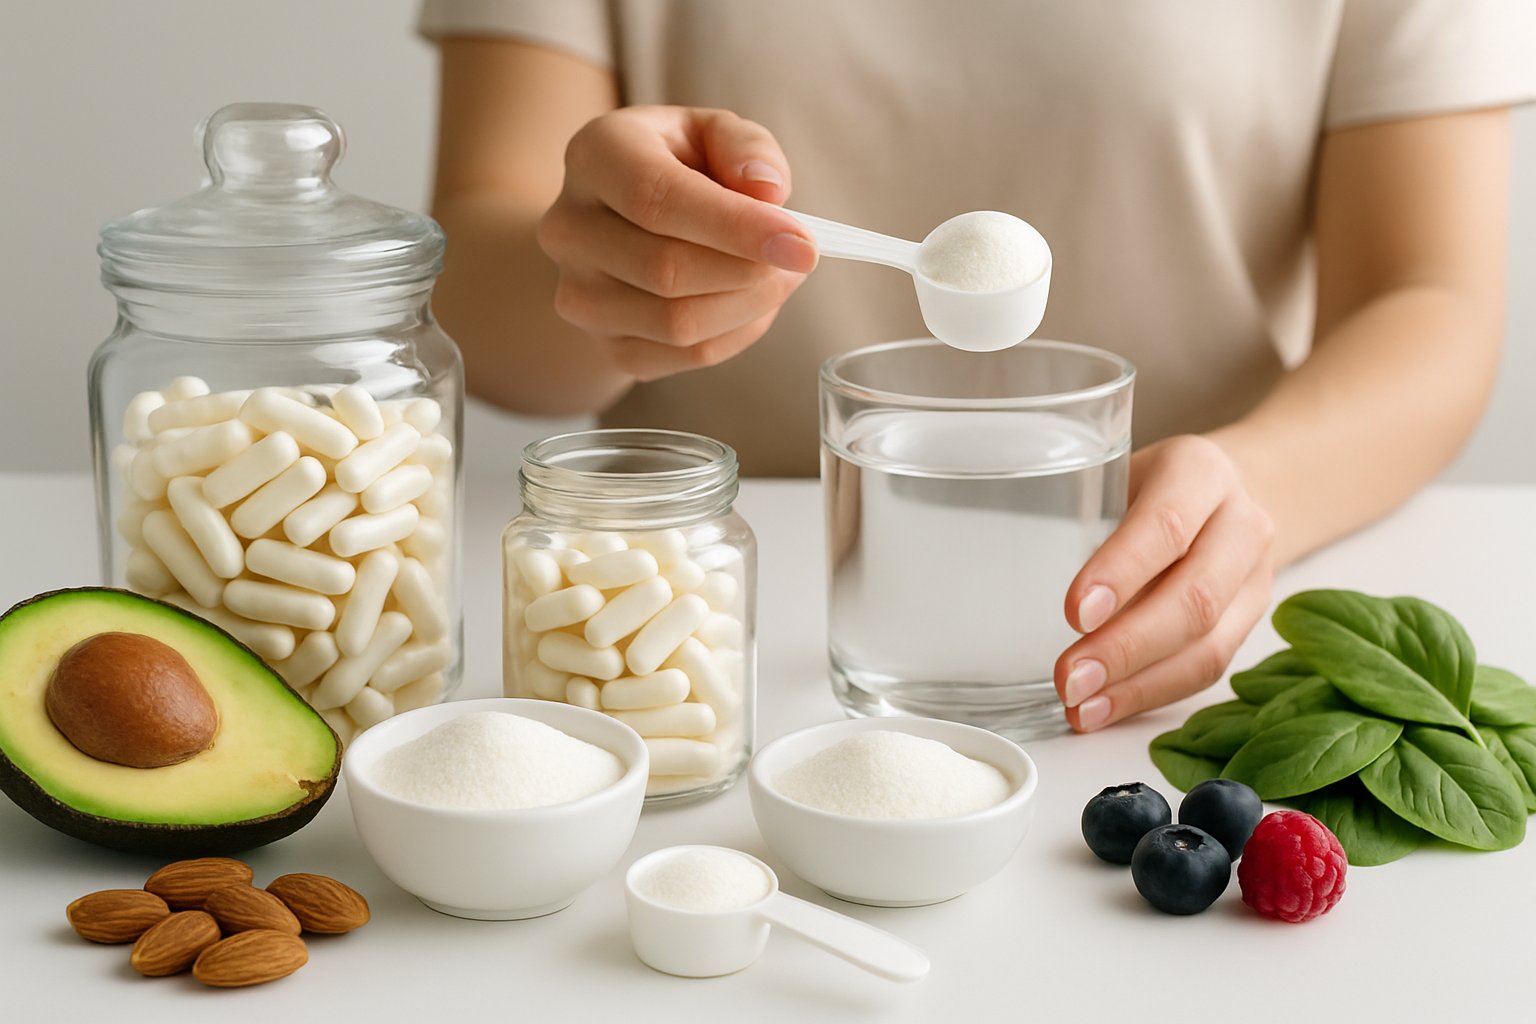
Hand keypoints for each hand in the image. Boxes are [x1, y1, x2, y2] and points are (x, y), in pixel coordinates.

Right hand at [536, 106, 817, 381]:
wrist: (626, 221)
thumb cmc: (681, 167)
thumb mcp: (714, 134)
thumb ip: (746, 148)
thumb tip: (767, 192)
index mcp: (595, 156)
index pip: (656, 199)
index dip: (734, 227)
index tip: (802, 244)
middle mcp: (569, 228)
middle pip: (666, 270)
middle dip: (749, 270)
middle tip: (799, 257)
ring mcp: (579, 294)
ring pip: (675, 324)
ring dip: (749, 306)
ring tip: (779, 276)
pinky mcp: (604, 344)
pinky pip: (683, 357)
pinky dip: (736, 335)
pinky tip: (750, 303)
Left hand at [1055, 435, 1274, 730]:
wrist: (1216, 493)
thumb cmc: (1138, 484)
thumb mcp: (1108, 474)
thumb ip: (1073, 513)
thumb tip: (1004, 581)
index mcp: (1199, 471)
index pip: (1166, 525)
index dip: (1122, 572)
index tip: (1073, 614)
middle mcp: (1240, 522)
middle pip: (1194, 596)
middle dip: (1126, 647)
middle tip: (1068, 677)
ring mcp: (1254, 577)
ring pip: (1208, 645)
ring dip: (1137, 685)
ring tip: (1080, 706)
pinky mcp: (1249, 622)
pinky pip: (1207, 670)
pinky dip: (1150, 695)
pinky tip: (1104, 708)